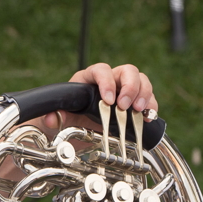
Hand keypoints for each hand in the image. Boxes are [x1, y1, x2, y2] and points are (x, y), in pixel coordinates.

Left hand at [42, 63, 157, 130]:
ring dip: (143, 95)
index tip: (108, 100)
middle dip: (129, 87)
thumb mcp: (60, 117)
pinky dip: (151, 107)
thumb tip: (51, 119)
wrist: (78, 131)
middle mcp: (109, 81)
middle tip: (124, 106)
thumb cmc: (69, 118)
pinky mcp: (134, 104)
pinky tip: (148, 117)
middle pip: (127, 71)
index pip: (100, 70)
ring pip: (141, 80)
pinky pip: (149, 98)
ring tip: (138, 111)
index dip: (106, 82)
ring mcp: (124, 90)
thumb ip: (54, 116)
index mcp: (89, 79)